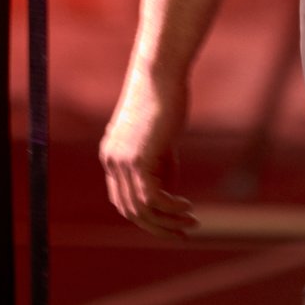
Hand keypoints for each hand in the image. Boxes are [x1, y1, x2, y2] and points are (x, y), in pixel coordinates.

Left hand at [100, 68, 198, 236]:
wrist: (161, 72)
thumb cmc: (165, 96)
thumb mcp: (160, 135)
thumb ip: (160, 162)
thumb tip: (168, 191)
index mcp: (112, 154)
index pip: (123, 198)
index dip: (145, 214)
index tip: (170, 220)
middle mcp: (112, 161)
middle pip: (130, 210)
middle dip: (157, 226)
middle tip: (182, 231)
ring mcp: (122, 161)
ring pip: (141, 209)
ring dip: (167, 221)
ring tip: (191, 221)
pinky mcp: (138, 159)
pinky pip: (152, 198)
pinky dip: (170, 208)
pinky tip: (187, 207)